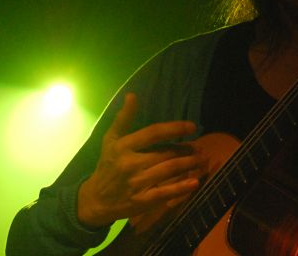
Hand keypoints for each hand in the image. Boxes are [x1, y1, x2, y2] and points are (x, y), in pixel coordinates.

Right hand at [77, 93, 207, 227]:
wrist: (95, 200)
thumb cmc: (107, 165)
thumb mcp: (111, 140)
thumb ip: (123, 119)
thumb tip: (132, 95)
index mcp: (123, 146)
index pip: (153, 133)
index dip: (174, 128)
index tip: (192, 126)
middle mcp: (130, 163)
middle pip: (165, 152)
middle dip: (186, 149)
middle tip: (200, 147)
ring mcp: (136, 183)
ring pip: (169, 170)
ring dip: (189, 164)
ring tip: (202, 159)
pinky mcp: (141, 201)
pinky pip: (165, 192)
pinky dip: (181, 188)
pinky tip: (195, 182)